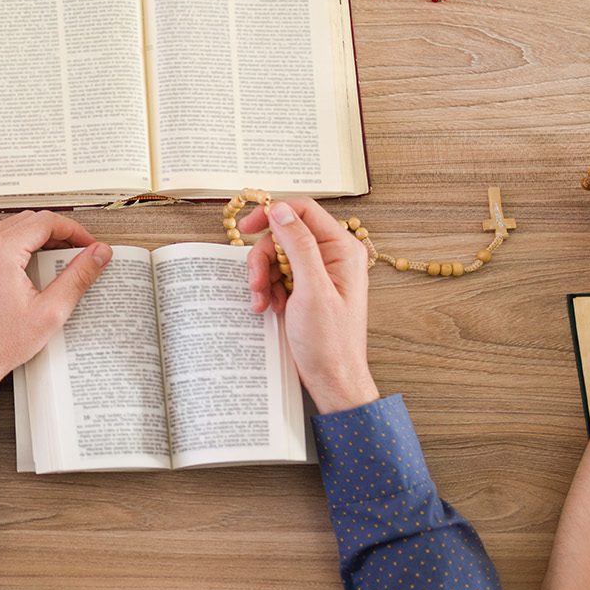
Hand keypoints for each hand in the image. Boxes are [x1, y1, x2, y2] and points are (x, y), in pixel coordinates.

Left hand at [0, 211, 112, 384]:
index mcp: (0, 251)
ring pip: (7, 228)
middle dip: (55, 233)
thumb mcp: (50, 312)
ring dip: (32, 238)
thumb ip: (78, 277)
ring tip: (51, 261)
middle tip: (74, 252)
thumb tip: (98, 254)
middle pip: (27, 220)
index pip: (45, 221)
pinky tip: (23, 267)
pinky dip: (10, 246)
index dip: (73, 229)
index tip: (86, 243)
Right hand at [243, 198, 378, 412]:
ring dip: (263, 276)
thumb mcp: (312, 290)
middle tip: (256, 282)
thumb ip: (298, 245)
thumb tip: (281, 210)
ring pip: (276, 255)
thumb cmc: (330, 342)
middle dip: (264, 257)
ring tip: (262, 300)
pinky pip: (277, 274)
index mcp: (342, 249)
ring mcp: (318, 272)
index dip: (273, 213)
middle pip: (284, 234)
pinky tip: (268, 307)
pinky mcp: (305, 288)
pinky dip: (267, 289)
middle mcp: (331, 256)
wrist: (332, 379)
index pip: (303, 210)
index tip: (247, 228)